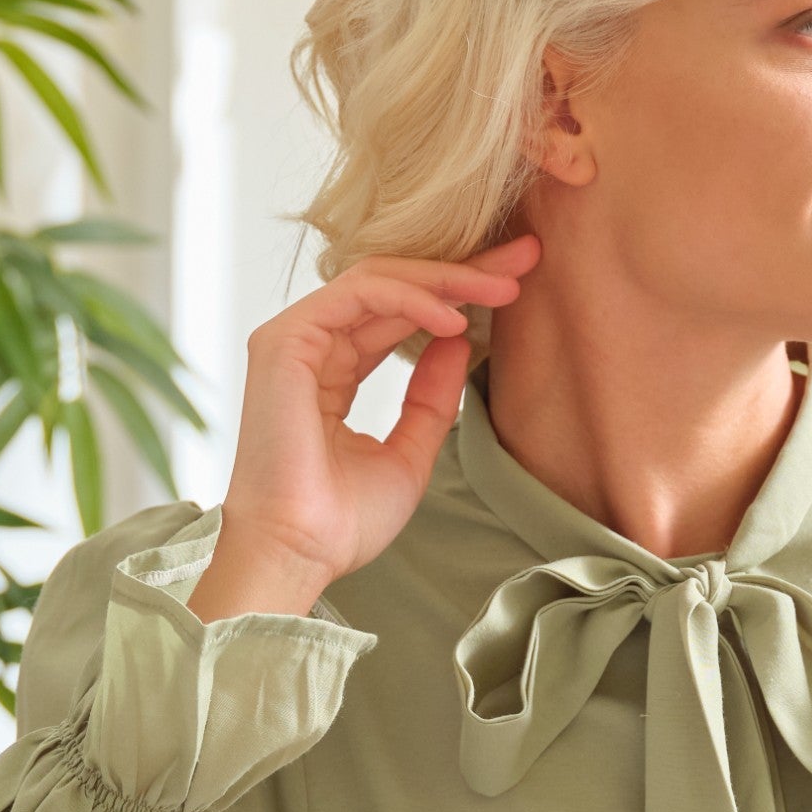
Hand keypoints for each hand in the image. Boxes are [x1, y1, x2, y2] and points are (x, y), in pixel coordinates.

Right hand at [190, 241, 537, 620]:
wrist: (299, 552)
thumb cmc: (341, 521)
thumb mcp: (410, 452)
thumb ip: (431, 397)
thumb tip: (459, 340)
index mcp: (331, 372)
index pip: (399, 314)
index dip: (458, 295)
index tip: (516, 287)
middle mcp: (311, 347)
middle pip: (394, 287)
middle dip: (463, 271)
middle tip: (525, 259)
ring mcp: (294, 339)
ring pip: (379, 280)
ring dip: (446, 279)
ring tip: (502, 289)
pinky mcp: (286, 340)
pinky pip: (359, 295)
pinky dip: (411, 300)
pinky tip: (455, 319)